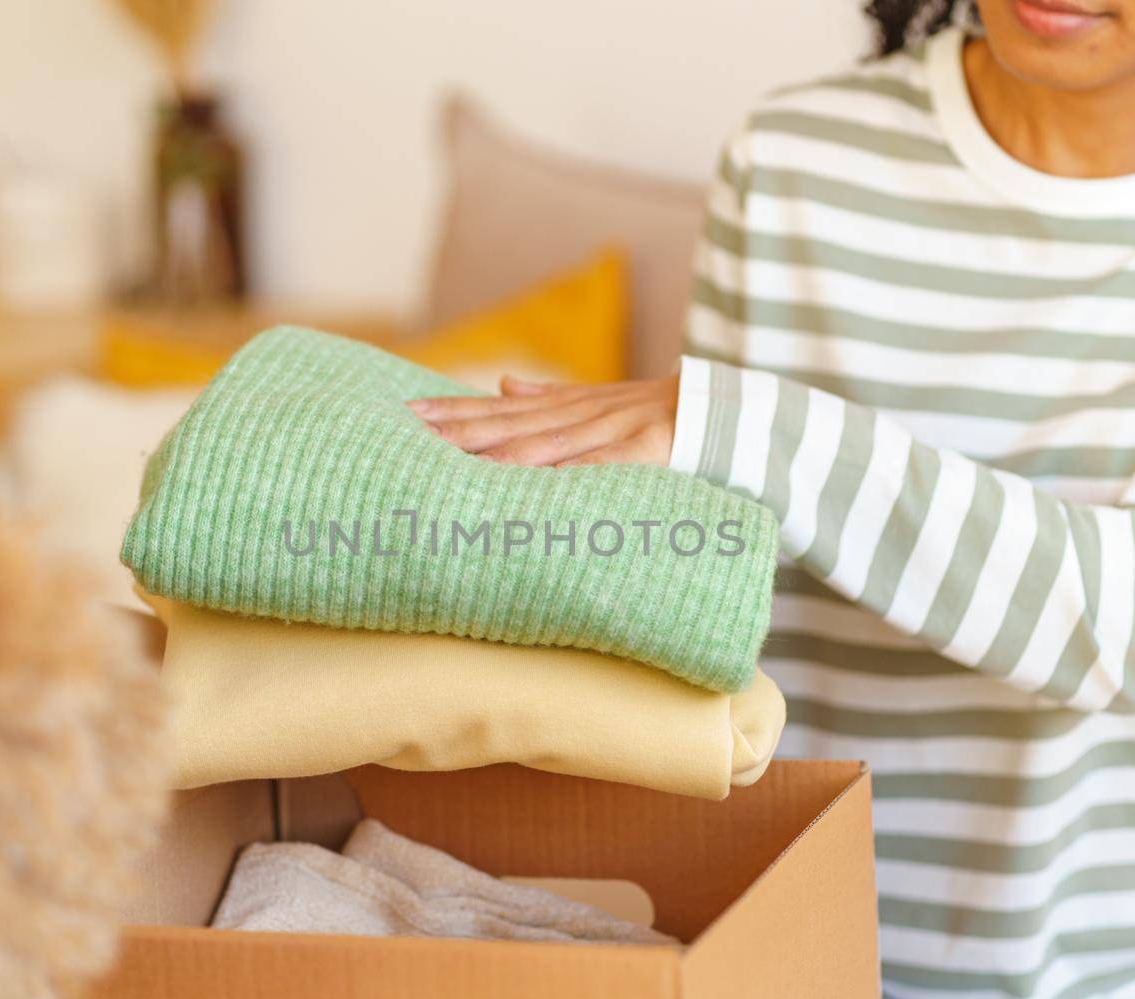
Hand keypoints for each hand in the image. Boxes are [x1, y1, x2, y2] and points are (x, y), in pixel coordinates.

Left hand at [406, 375, 678, 466]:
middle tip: (408, 430)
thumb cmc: (658, 415)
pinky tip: (537, 476)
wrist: (727, 411)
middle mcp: (581, 415)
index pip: (499, 411)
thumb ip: (549, 397)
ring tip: (452, 453)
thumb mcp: (599, 401)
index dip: (453, 412)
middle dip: (457, 428)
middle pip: (508, 423)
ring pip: (543, 442)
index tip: (407, 415)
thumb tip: (502, 385)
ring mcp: (612, 431)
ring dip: (495, 448)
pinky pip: (603, 464)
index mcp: (567, 408)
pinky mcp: (647, 452)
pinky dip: (570, 469)